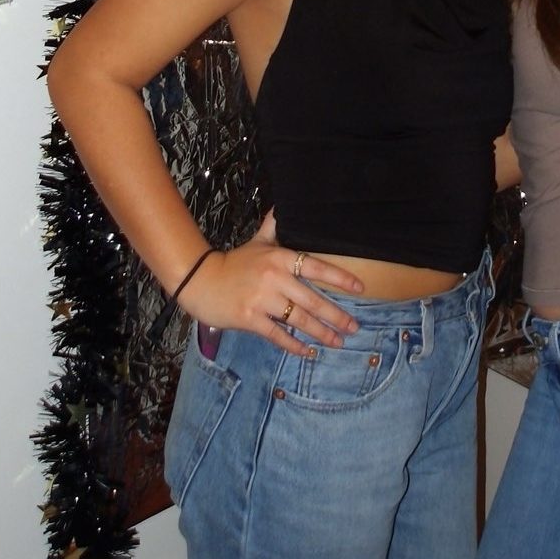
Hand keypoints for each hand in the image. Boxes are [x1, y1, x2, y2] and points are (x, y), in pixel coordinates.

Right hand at [177, 211, 363, 355]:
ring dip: (321, 333)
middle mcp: (275, 278)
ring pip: (299, 319)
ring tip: (338, 341)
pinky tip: (308, 352)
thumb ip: (273, 226)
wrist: (200, 280)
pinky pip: (278, 335)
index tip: (360, 288)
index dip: (340, 278)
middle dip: (336, 315)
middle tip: (354, 327)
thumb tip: (282, 206)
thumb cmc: (234, 263)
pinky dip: (294, 345)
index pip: (317, 267)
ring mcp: (262, 300)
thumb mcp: (256, 242)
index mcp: (280, 257)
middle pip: (312, 299)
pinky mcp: (250, 319)